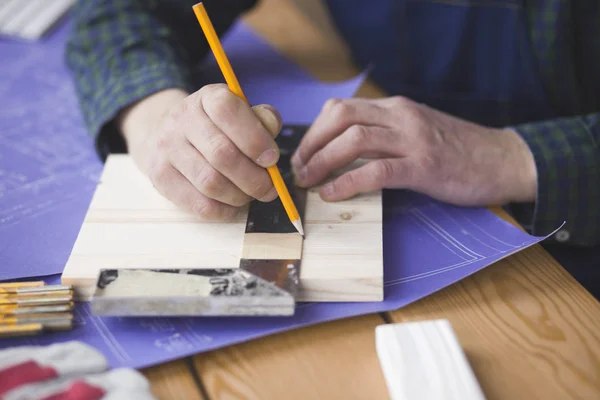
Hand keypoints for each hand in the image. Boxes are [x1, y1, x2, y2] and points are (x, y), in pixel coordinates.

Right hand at [117, 85, 282, 219]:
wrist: (169, 135)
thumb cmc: (217, 127)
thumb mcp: (240, 113)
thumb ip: (262, 120)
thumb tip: (271, 129)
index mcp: (206, 98)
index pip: (228, 111)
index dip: (255, 138)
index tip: (272, 159)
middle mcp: (182, 119)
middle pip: (222, 154)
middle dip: (254, 178)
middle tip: (269, 188)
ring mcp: (167, 149)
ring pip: (211, 183)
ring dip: (240, 196)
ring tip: (250, 195)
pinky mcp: (160, 177)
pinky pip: (199, 204)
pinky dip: (224, 210)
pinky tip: (233, 205)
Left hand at [291, 96, 536, 206]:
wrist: (503, 160)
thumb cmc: (456, 151)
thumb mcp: (416, 131)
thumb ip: (384, 134)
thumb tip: (342, 152)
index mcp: (396, 108)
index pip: (341, 109)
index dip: (314, 131)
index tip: (303, 154)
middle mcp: (401, 117)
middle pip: (341, 118)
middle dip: (312, 144)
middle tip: (299, 169)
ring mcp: (413, 140)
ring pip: (354, 140)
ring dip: (322, 162)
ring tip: (309, 182)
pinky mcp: (424, 166)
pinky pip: (376, 170)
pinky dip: (348, 182)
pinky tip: (333, 193)